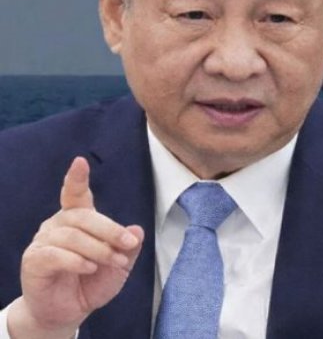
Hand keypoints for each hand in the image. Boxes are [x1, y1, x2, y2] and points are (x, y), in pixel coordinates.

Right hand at [7, 157, 143, 338]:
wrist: (68, 311)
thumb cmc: (93, 282)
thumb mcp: (119, 265)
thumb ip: (128, 247)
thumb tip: (137, 229)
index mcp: (78, 220)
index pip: (75, 194)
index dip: (77, 178)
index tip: (80, 162)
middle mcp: (58, 225)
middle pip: (83, 217)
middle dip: (110, 230)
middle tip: (127, 244)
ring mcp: (43, 242)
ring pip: (73, 236)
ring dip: (98, 249)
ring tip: (112, 262)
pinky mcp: (34, 260)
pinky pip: (56, 254)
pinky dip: (77, 260)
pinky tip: (89, 268)